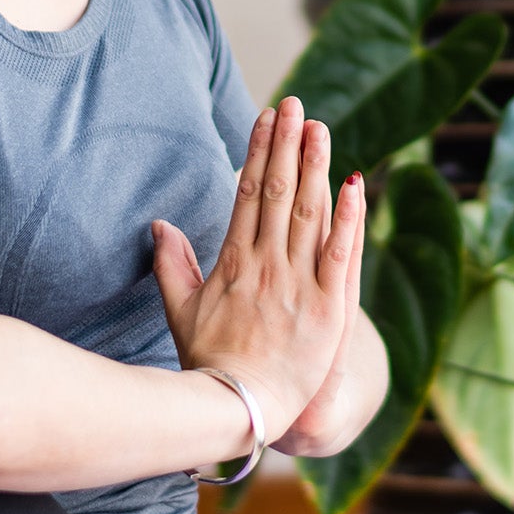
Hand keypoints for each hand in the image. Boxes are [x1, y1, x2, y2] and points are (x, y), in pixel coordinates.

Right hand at [151, 97, 366, 441]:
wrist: (239, 410)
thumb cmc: (208, 366)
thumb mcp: (180, 314)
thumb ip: (171, 266)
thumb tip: (160, 224)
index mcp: (233, 263)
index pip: (247, 193)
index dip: (259, 150)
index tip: (267, 116)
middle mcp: (266, 266)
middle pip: (278, 192)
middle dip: (288, 144)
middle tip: (296, 104)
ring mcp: (299, 284)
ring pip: (309, 213)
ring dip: (315, 166)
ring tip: (320, 127)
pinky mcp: (329, 308)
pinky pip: (341, 255)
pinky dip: (349, 218)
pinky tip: (354, 184)